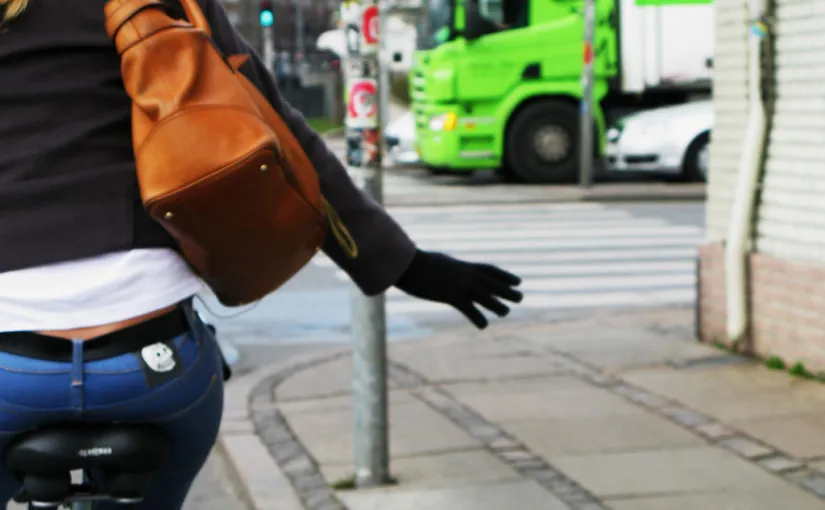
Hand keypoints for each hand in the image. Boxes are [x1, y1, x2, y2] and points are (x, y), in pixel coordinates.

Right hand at [394, 249, 522, 328]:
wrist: (406, 263)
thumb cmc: (416, 261)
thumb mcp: (437, 261)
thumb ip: (446, 266)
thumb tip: (446, 267)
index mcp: (463, 266)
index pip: (490, 270)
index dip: (504, 276)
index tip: (517, 281)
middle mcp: (466, 275)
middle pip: (492, 283)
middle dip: (507, 290)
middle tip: (520, 297)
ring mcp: (460, 285)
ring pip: (485, 296)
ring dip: (497, 305)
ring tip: (505, 312)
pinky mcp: (450, 296)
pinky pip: (469, 309)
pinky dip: (477, 318)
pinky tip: (483, 326)